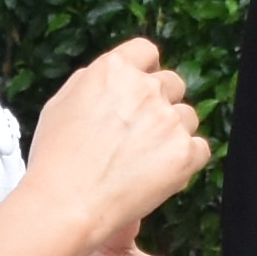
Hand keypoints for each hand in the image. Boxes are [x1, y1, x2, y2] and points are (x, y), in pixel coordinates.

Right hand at [26, 36, 206, 251]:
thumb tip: (111, 77)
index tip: (141, 89)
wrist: (67, 203)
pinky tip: (159, 174)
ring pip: (188, 117)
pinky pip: (200, 149)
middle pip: (172, 83)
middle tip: (140, 133)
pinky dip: (185, 161)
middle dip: (160, 104)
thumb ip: (90, 83)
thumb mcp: (59, 104)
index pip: (146, 52)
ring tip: (145, 159)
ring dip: (174, 133)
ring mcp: (169, 120)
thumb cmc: (56, 160)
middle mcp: (146, 88)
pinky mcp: (185, 152)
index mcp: (114, 70)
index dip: (145, 70)